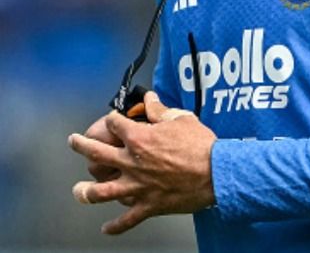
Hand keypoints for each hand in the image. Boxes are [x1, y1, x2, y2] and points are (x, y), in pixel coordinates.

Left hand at [68, 91, 216, 234]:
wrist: (217, 172)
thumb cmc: (202, 146)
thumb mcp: (182, 119)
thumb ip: (161, 110)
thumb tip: (151, 99)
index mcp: (140, 139)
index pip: (115, 124)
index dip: (113, 119)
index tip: (113, 119)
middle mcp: (132, 163)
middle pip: (96, 154)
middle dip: (82, 146)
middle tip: (75, 142)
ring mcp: (137, 186)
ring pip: (101, 192)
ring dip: (86, 191)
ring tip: (79, 190)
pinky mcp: (148, 205)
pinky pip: (127, 220)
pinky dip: (115, 226)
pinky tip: (107, 228)